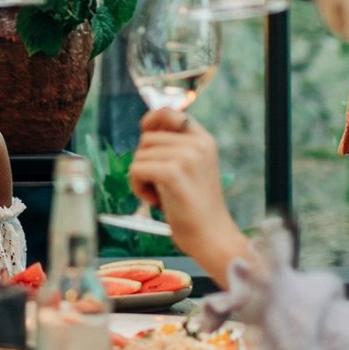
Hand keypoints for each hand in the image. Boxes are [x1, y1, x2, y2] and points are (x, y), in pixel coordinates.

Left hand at [129, 108, 247, 279]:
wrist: (212, 238)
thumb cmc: (195, 207)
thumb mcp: (191, 168)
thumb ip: (174, 147)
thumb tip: (146, 129)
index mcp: (204, 139)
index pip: (169, 112)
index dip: (151, 121)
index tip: (145, 135)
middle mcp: (197, 143)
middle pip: (147, 138)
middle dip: (145, 162)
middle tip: (160, 185)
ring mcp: (187, 157)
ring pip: (139, 155)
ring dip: (141, 178)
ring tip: (161, 196)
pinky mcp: (173, 173)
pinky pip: (136, 170)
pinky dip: (138, 188)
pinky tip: (156, 202)